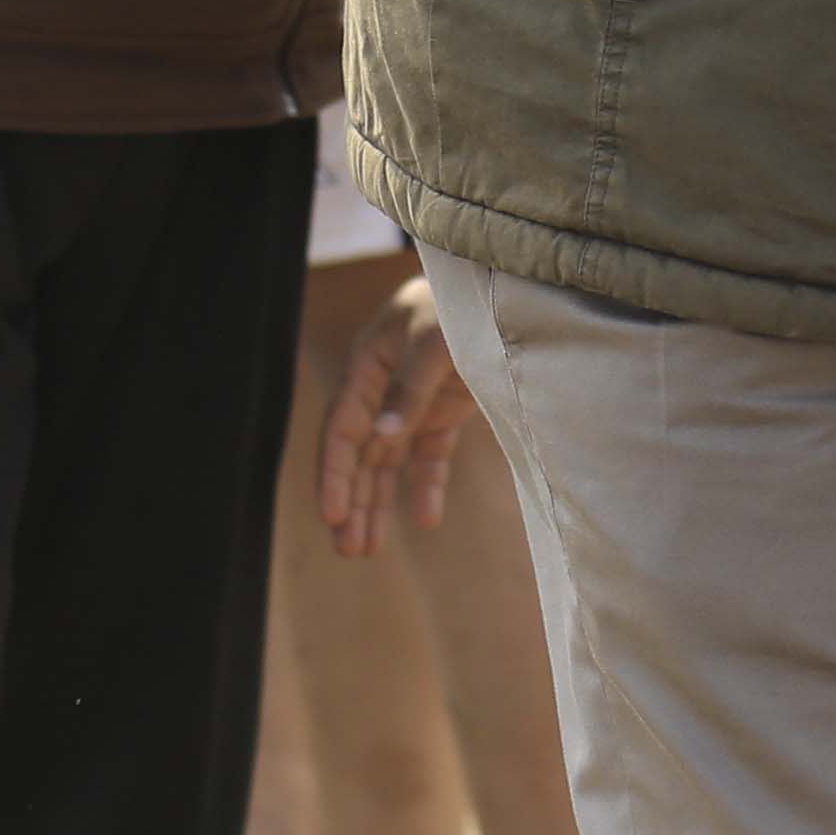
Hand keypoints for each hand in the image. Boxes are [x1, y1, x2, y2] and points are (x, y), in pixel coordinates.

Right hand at [315, 253, 476, 555]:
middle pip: (359, 453)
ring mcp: (413, 401)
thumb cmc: (462, 302)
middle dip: (352, 501)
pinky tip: (425, 520)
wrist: (502, 283)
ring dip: (377, 503)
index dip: (335, 473)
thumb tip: (382, 437)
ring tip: (366, 550)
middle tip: (347, 550)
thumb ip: (412, 388)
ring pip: (386, 461)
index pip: (343, 428)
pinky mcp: (444, 410)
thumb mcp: (437, 340)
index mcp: (368, 364)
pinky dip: (425, 485)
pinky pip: (428, 456)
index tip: (333, 515)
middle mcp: (383, 387)